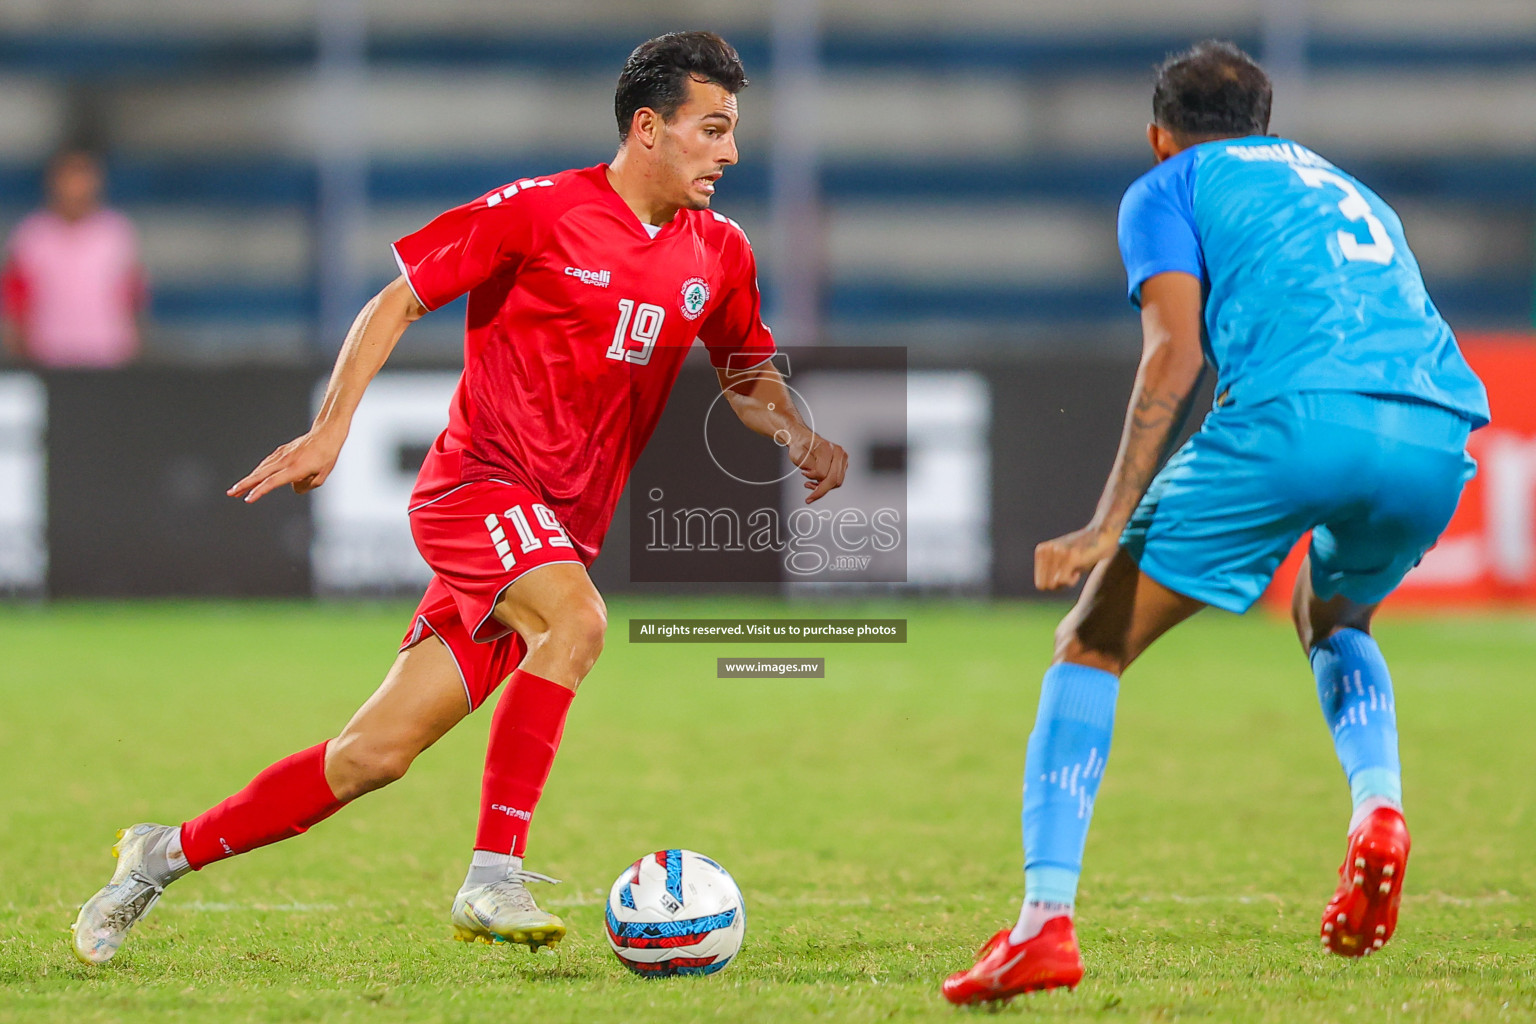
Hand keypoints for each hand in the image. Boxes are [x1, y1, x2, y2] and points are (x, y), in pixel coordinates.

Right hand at [228, 428, 344, 503]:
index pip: (273, 482)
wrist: (326, 433)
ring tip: (237, 489)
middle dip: (245, 485)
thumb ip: (306, 486)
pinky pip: (267, 463)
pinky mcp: (282, 450)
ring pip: (261, 468)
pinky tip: (253, 477)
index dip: (259, 491)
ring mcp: (282, 454)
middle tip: (231, 493)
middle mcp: (285, 461)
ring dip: (248, 479)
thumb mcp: (321, 476)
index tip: (248, 499)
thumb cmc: (327, 455)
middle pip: (260, 475)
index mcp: (295, 469)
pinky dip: (259, 471)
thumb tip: (295, 488)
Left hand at [786, 430, 848, 503]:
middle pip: (834, 479)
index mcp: (827, 448)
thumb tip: (816, 476)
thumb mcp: (798, 455)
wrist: (804, 440)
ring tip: (811, 484)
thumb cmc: (801, 446)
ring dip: (824, 488)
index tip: (804, 474)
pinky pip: (837, 480)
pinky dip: (827, 485)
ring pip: (837, 482)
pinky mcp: (843, 465)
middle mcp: (838, 452)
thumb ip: (808, 466)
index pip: (823, 472)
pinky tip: (817, 483)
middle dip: (820, 490)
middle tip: (810, 497)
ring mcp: (842, 458)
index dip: (812, 477)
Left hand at [1034, 525, 1118, 589]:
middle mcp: (1046, 550)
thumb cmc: (1085, 552)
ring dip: (1067, 581)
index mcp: (1041, 551)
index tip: (1066, 573)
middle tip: (1071, 572)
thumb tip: (1042, 587)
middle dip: (1059, 585)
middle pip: (1045, 586)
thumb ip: (1051, 573)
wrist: (1103, 534)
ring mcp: (1057, 552)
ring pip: (1054, 584)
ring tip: (1076, 566)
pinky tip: (1079, 568)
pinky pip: (1063, 581)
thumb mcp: (1063, 562)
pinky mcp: (1070, 556)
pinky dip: (1072, 580)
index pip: (1040, 584)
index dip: (1055, 584)